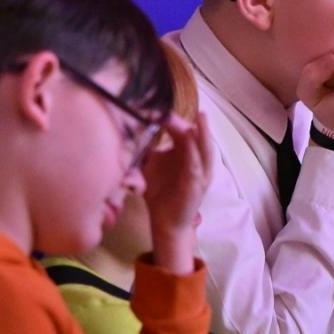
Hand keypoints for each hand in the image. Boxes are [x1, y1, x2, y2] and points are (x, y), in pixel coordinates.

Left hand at [141, 112, 214, 274]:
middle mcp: (196, 160)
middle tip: (172, 112)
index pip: (182, 130)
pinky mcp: (197, 185)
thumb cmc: (160, 192)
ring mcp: (200, 172)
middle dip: (185, 122)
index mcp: (185, 153)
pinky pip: (197, 167)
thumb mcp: (150, 166)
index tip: (157, 111)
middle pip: (195, 136)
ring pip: (204, 149)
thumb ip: (145, 149)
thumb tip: (129, 130)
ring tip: (202, 118)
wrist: (165, 222)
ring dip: (203, 133)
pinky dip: (196, 155)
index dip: (172, 120)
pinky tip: (192, 144)